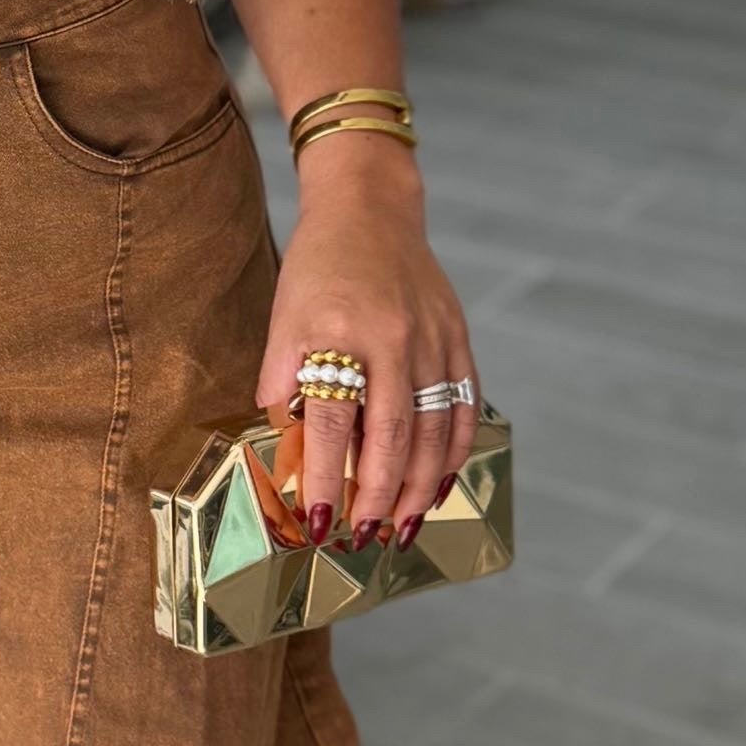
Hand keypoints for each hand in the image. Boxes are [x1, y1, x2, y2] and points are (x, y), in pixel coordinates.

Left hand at [257, 136, 480, 546]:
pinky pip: (464, 406)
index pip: (332, 422)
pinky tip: (440, 483)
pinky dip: (455, 451)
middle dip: (379, 495)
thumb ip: (281, 378)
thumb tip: (283, 441)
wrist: (372, 209)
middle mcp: (395, 340)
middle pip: (392, 435)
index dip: (324, 477)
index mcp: (343, 333)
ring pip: (435, 429)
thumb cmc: (319, 266)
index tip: (317, 521)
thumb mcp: (283, 316)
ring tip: (402, 526)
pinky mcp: (458, 339)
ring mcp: (434, 340)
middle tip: (364, 537)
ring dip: (420, 486)